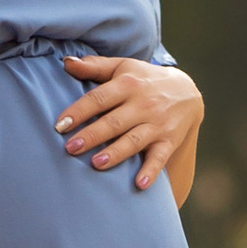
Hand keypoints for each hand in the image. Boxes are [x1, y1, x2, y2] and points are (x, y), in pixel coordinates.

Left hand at [56, 53, 202, 193]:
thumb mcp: (122, 67)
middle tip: (70, 148)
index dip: (79, 111)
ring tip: (96, 164)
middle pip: (114, 122)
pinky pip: (160, 157)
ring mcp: (157, 123)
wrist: (186, 90)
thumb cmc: (144, 79)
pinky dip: (151, 171)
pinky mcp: (169, 141)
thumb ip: (94, 66)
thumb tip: (66, 63)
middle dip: (92, 135)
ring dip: (116, 153)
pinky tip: (140, 184)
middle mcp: (143, 104)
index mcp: (127, 84)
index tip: (60, 125)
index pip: (100, 98)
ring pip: (134, 140)